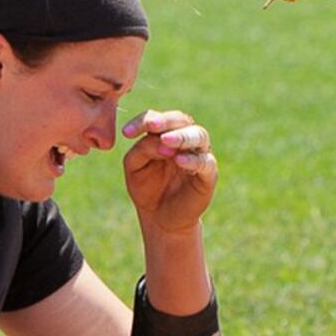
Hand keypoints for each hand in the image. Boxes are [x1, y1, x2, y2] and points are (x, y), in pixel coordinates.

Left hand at [121, 108, 217, 234]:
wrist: (159, 218)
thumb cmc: (147, 187)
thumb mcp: (135, 167)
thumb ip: (142, 150)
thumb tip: (159, 141)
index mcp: (165, 133)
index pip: (158, 118)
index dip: (143, 121)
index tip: (126, 133)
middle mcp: (185, 139)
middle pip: (181, 120)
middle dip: (166, 121)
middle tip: (152, 126)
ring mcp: (199, 155)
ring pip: (198, 135)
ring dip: (182, 136)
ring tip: (166, 140)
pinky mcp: (208, 174)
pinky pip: (204, 162)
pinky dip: (192, 159)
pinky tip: (179, 160)